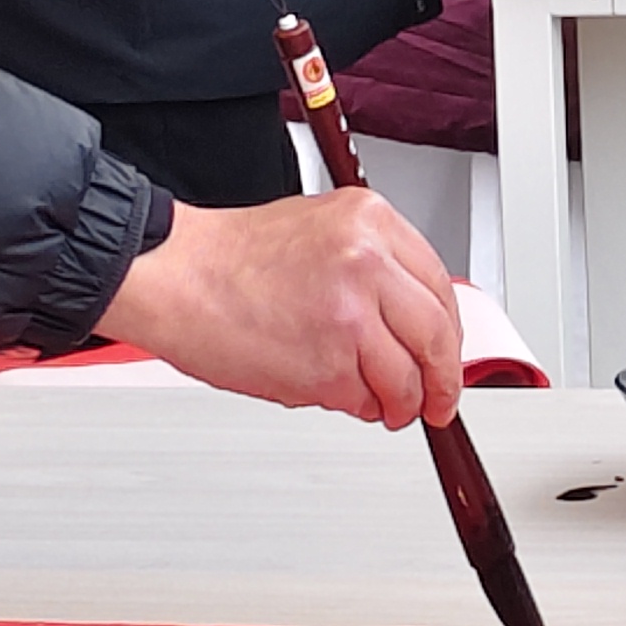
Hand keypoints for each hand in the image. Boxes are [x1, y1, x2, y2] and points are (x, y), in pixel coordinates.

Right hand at [97, 192, 461, 429]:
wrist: (176, 276)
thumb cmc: (232, 258)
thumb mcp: (321, 230)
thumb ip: (375, 266)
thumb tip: (413, 318)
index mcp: (371, 220)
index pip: (441, 287)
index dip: (449, 335)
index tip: (446, 358)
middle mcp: (368, 261)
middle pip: (436, 336)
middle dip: (440, 380)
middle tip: (435, 401)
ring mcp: (350, 314)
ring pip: (405, 378)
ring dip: (397, 403)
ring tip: (376, 403)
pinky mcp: (327, 364)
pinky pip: (362, 400)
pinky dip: (354, 405)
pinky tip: (329, 389)